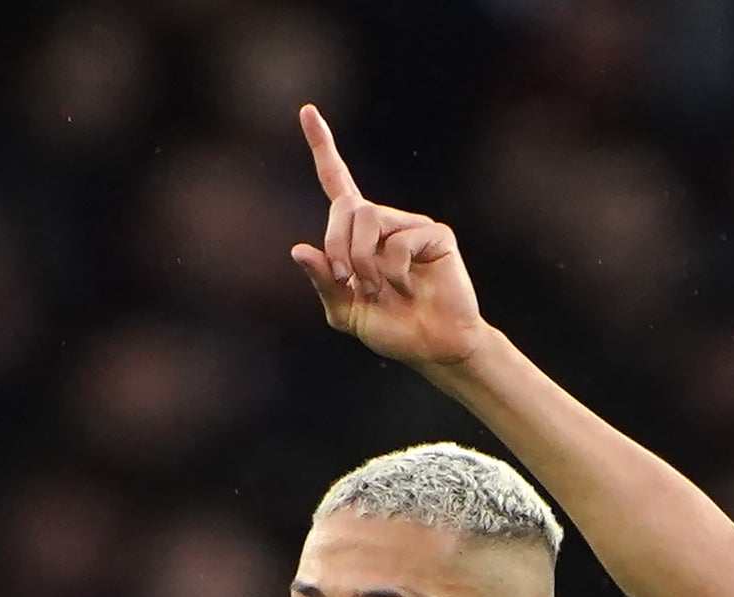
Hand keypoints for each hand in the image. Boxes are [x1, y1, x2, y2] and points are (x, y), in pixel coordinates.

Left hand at [290, 104, 486, 367]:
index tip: (306, 110)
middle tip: (349, 282)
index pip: (336, 182)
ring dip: (363, 262)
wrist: (432, 347)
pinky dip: (394, 273)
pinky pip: (399, 243)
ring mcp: (411, 225)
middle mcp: (384, 221)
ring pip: (369, 220)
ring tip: (379, 288)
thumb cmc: (390, 328)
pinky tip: (408, 289)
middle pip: (346, 210)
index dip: (323, 147)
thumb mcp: (344, 311)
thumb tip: (298, 249)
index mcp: (358, 234)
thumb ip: (324, 282)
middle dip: (338, 248)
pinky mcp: (435, 234)